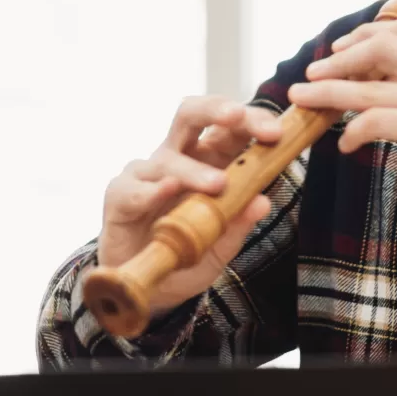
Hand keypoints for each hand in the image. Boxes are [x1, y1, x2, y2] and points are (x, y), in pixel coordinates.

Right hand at [97, 96, 284, 316]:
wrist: (149, 285)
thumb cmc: (188, 252)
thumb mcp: (222, 245)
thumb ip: (239, 224)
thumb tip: (263, 203)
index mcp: (208, 158)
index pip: (230, 125)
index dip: (252, 120)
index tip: (276, 133)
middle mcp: (177, 155)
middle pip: (192, 114)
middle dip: (217, 110)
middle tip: (238, 117)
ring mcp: (147, 173)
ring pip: (168, 156)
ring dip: (194, 169)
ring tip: (218, 184)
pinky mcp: (120, 194)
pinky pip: (135, 187)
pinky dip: (153, 190)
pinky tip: (167, 190)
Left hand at [287, 19, 396, 222]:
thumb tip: (384, 87)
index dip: (364, 36)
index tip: (339, 50)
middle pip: (380, 46)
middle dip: (339, 58)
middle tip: (313, 73)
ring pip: (366, 88)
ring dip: (326, 93)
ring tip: (302, 98)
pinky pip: (374, 121)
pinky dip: (351, 131)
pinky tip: (345, 144)